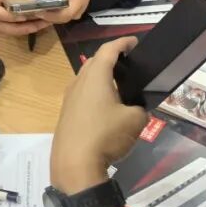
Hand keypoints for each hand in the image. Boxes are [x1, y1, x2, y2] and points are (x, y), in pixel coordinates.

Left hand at [50, 38, 147, 192]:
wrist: (74, 164)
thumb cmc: (106, 135)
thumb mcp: (135, 120)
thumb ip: (139, 107)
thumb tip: (134, 109)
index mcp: (95, 76)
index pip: (108, 50)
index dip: (122, 43)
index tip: (134, 42)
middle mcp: (78, 82)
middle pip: (95, 63)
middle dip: (111, 59)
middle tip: (129, 64)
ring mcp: (69, 99)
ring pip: (86, 80)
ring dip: (102, 78)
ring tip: (120, 86)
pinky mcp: (66, 115)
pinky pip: (82, 95)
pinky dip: (95, 94)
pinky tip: (106, 108)